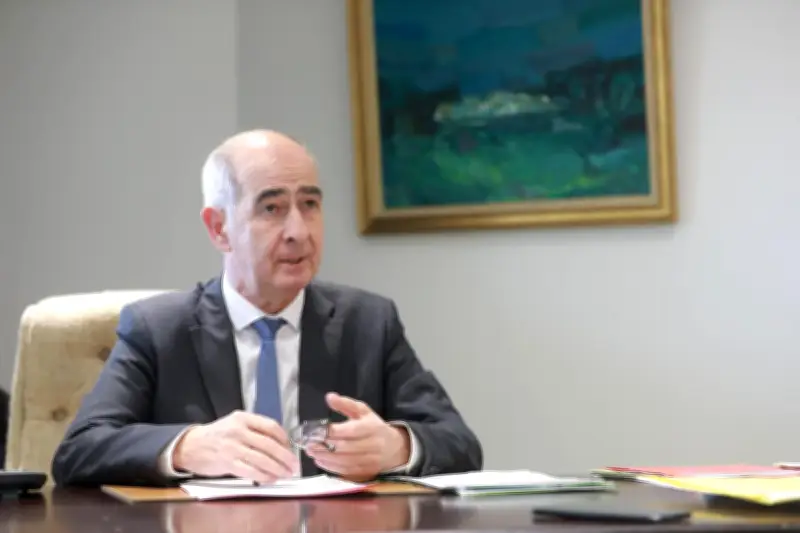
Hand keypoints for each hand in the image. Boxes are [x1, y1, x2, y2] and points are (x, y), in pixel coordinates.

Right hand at [172, 410, 299, 482]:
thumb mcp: (235, 424)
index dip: (285, 439)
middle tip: (294, 465)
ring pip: (262, 459)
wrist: (190, 446)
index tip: (291, 448)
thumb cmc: (216, 436)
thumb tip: (281, 444)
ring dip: (278, 469)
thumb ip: (255, 430)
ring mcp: (233, 447)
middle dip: (286, 457)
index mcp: (243, 418)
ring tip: (286, 474)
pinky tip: (271, 478)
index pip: (271, 427)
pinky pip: (252, 471)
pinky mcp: (228, 463)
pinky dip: (264, 476)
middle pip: (270, 444)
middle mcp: (238, 431)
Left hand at [306, 392, 409, 480]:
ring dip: (325, 458)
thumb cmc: (374, 427)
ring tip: (311, 452)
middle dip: (324, 446)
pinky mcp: (366, 472)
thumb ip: (345, 404)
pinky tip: (320, 461)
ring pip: (344, 461)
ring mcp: (369, 460)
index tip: (316, 430)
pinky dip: (331, 467)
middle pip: (345, 447)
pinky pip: (346, 471)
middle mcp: (372, 445)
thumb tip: (329, 397)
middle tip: (308, 443)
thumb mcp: (362, 411)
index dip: (332, 431)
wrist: (393, 448)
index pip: (350, 430)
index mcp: (371, 427)